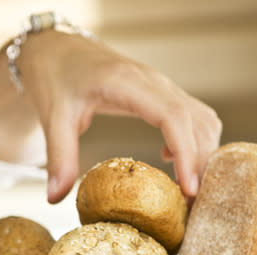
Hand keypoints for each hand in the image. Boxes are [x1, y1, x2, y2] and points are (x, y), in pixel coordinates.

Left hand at [0, 30, 220, 203]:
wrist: (56, 48)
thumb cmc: (54, 77)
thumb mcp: (53, 116)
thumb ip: (59, 156)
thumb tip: (54, 199)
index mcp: (128, 83)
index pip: (173, 116)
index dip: (187, 153)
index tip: (189, 189)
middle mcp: (154, 81)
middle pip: (196, 121)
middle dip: (201, 164)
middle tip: (192, 205)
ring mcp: (162, 86)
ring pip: (201, 119)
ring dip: (203, 154)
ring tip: (188, 191)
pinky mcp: (162, 92)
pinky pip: (193, 116)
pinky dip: (195, 142)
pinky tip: (170, 161)